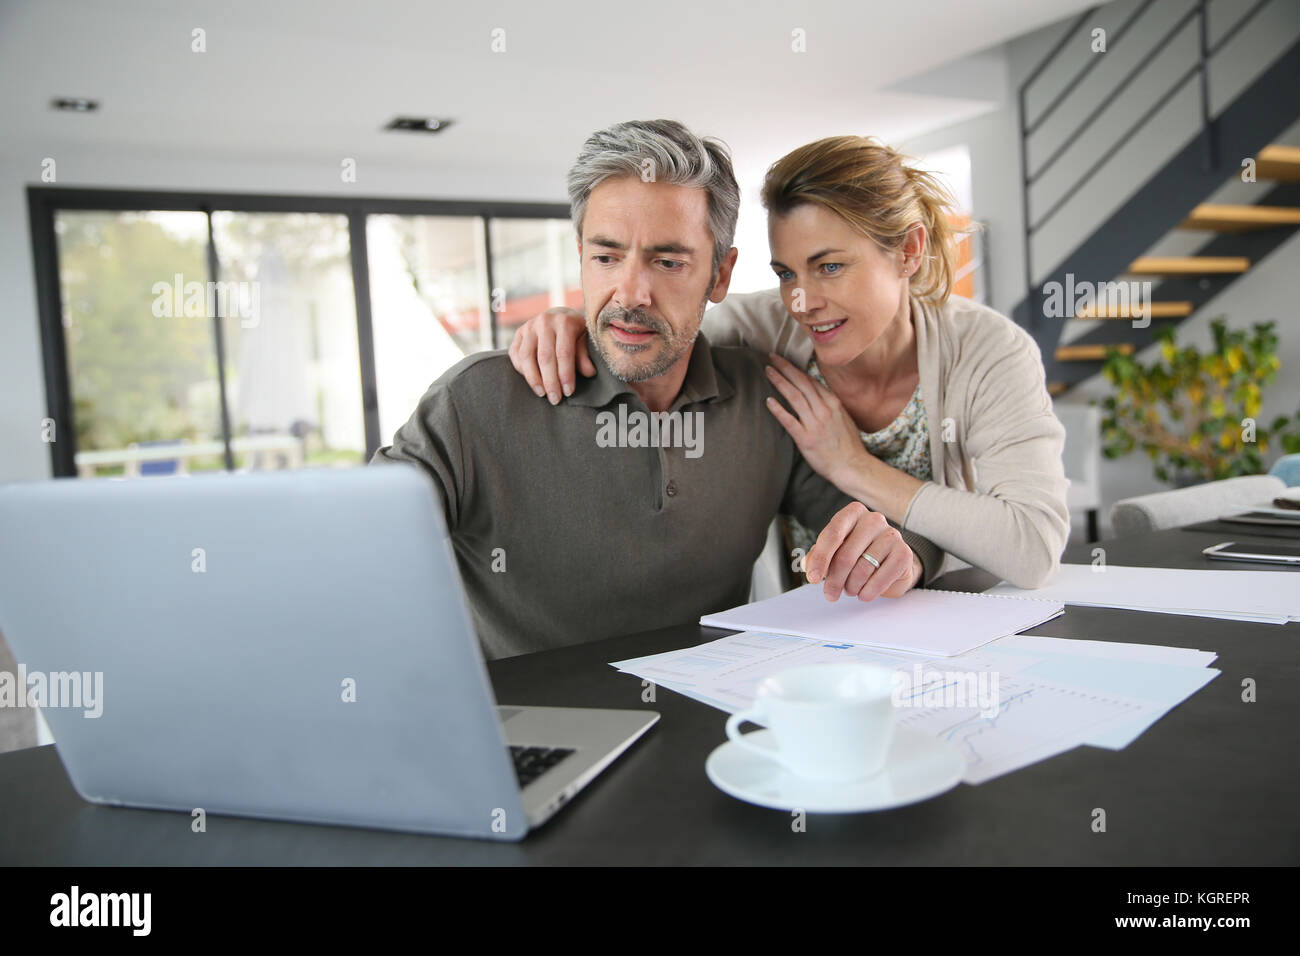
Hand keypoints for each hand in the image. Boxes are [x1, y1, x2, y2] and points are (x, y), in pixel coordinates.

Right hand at [507, 306, 592, 403]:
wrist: (559, 316)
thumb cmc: (575, 331)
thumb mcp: (585, 340)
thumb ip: (585, 355)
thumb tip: (589, 372)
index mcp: (564, 322)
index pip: (564, 353)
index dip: (565, 375)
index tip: (568, 392)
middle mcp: (544, 322)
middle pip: (545, 357)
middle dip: (550, 382)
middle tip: (555, 399)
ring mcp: (528, 327)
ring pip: (526, 357)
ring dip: (534, 379)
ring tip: (542, 394)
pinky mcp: (518, 334)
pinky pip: (516, 356)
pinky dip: (523, 371)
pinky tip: (533, 382)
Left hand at [763, 352, 870, 486]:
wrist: (852, 466)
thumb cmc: (847, 444)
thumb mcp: (843, 417)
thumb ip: (829, 404)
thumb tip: (817, 394)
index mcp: (833, 403)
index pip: (811, 381)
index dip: (795, 369)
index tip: (784, 360)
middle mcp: (824, 410)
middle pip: (801, 383)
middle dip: (785, 368)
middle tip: (771, 357)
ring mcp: (815, 424)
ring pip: (795, 397)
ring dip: (780, 382)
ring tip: (768, 371)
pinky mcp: (806, 439)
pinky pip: (790, 421)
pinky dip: (778, 409)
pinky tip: (768, 401)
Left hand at [803, 502, 921, 601]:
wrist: (890, 563)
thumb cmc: (857, 554)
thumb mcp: (834, 552)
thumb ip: (818, 556)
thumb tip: (807, 565)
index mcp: (852, 513)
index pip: (832, 535)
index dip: (820, 559)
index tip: (812, 579)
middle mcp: (873, 519)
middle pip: (845, 555)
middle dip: (834, 580)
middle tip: (830, 595)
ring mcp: (892, 534)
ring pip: (862, 569)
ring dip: (851, 587)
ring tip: (850, 589)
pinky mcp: (904, 553)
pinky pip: (881, 578)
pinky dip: (869, 591)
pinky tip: (864, 594)